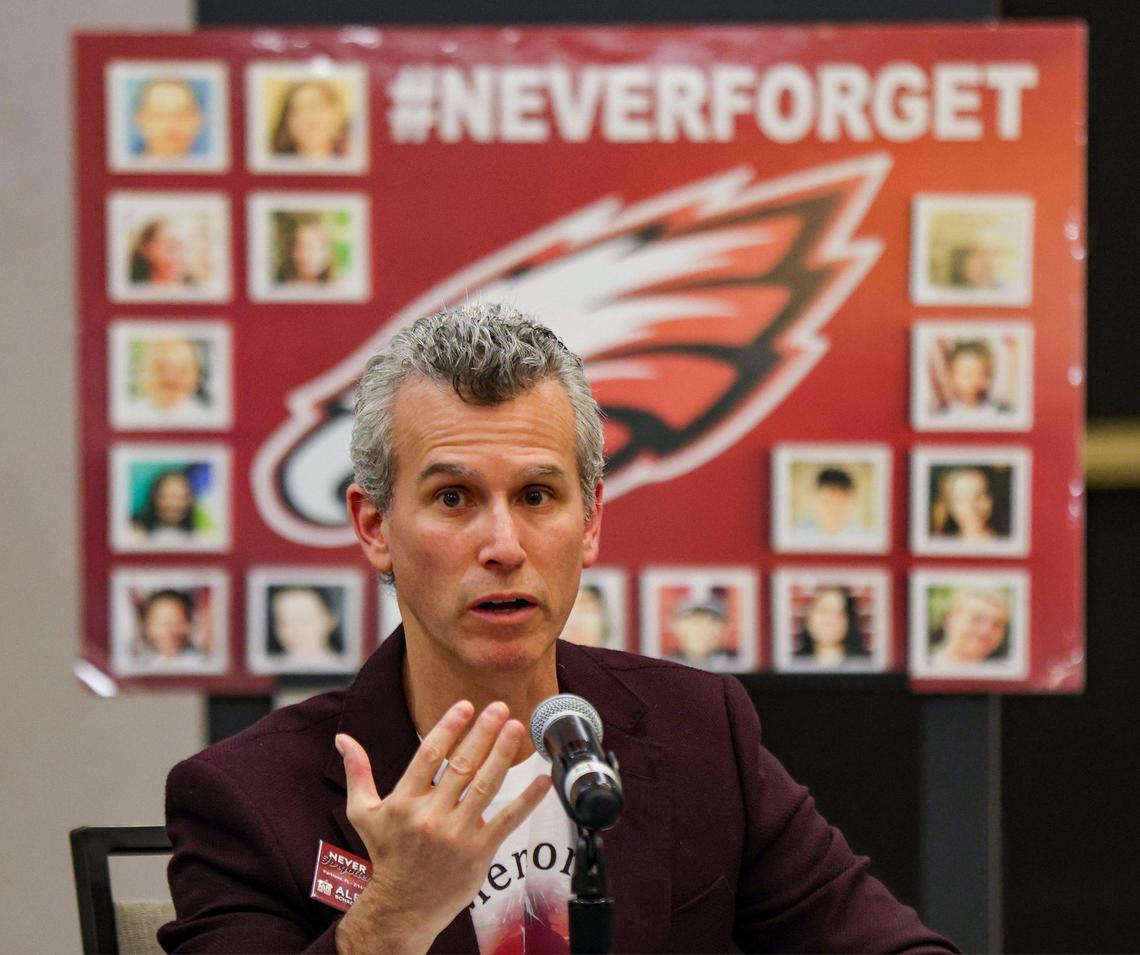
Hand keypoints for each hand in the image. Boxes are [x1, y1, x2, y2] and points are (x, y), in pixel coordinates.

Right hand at [334, 700, 550, 953]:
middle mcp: (431, 817)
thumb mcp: (365, 814)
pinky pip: (507, 820)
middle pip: (461, 766)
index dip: (448, 728)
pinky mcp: (479, 852)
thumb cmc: (386, 856)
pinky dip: (527, 799)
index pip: (429, 756)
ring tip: (517, 728)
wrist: (402, 908)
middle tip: (500, 707)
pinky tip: (543, 779)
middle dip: (482, 733)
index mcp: (404, 803)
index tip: (465, 706)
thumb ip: (358, 772)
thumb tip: (343, 739)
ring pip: (485, 787)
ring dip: (503, 755)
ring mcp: (457, 835)